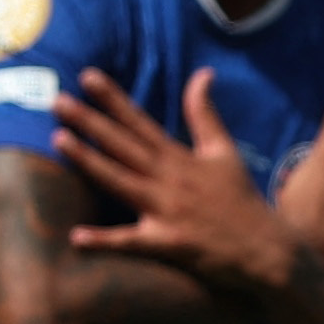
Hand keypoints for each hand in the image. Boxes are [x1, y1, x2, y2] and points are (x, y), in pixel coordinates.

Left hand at [52, 67, 296, 292]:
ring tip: (57, 140)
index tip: (86, 76)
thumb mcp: (224, 151)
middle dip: (89, 122)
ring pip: (119, 181)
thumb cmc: (241, 200)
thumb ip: (205, 114)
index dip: (112, 99)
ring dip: (89, 161)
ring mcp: (166, 211)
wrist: (266, 250)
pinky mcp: (167, 244)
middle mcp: (169, 180)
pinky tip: (75, 237)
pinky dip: (104, 241)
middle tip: (56, 101)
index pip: (139, 122)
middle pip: (122, 145)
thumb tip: (202, 73)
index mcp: (179, 158)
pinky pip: (130, 242)